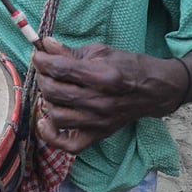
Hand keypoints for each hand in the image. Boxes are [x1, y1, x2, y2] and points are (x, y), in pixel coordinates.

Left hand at [32, 37, 182, 152]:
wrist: (153, 90)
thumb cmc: (126, 67)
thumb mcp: (100, 52)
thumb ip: (70, 52)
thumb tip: (44, 46)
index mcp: (102, 76)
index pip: (59, 69)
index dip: (42, 60)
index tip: (38, 55)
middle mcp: (100, 102)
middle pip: (54, 92)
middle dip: (42, 77)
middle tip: (45, 71)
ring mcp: (99, 121)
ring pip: (56, 115)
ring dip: (47, 100)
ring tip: (53, 90)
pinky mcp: (99, 135)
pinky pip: (69, 145)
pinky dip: (52, 135)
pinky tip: (46, 120)